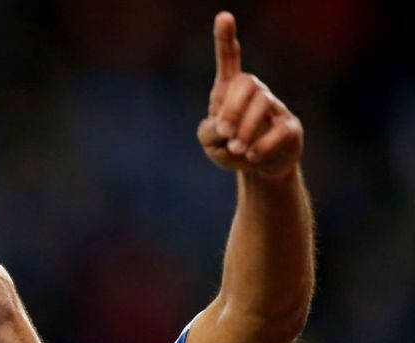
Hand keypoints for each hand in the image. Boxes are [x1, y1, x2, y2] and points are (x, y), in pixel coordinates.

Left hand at [198, 12, 302, 180]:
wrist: (260, 169)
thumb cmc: (230, 149)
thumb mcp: (210, 144)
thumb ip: (207, 133)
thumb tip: (222, 127)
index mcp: (229, 92)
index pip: (229, 61)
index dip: (225, 39)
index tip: (224, 16)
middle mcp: (255, 93)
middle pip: (246, 82)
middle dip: (231, 108)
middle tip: (223, 134)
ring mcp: (275, 108)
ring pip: (263, 102)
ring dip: (245, 128)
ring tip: (236, 149)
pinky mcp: (290, 127)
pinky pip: (280, 129)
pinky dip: (262, 145)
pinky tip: (251, 156)